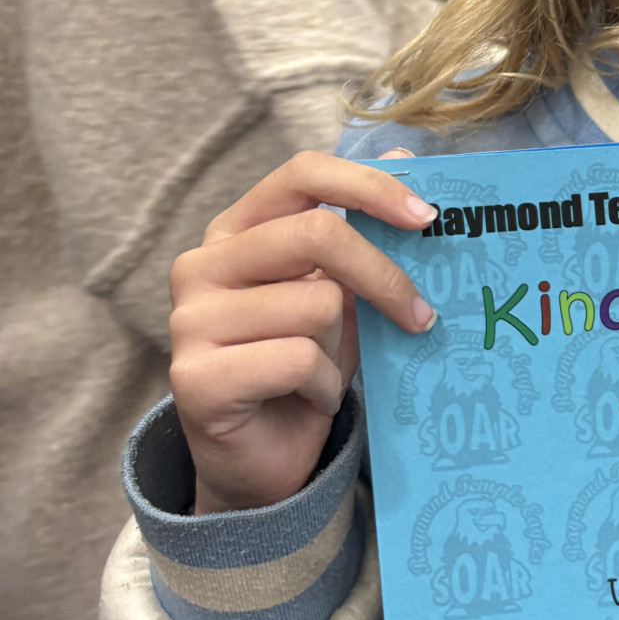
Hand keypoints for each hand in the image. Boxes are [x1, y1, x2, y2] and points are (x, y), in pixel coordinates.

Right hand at [167, 151, 436, 515]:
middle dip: (383, 278)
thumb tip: (406, 157)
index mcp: (236, 230)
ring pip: (317, 305)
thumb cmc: (305, 367)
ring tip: (322, 375)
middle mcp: (202, 265)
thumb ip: (363, 236)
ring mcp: (190, 320)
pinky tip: (307, 400)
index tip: (427, 218)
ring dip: (341, 351)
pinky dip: (325, 387)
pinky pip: (300, 361)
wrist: (262, 462)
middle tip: (421, 316)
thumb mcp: (343, 296)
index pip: (302, 173)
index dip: (368, 187)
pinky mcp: (195, 378)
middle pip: (318, 236)